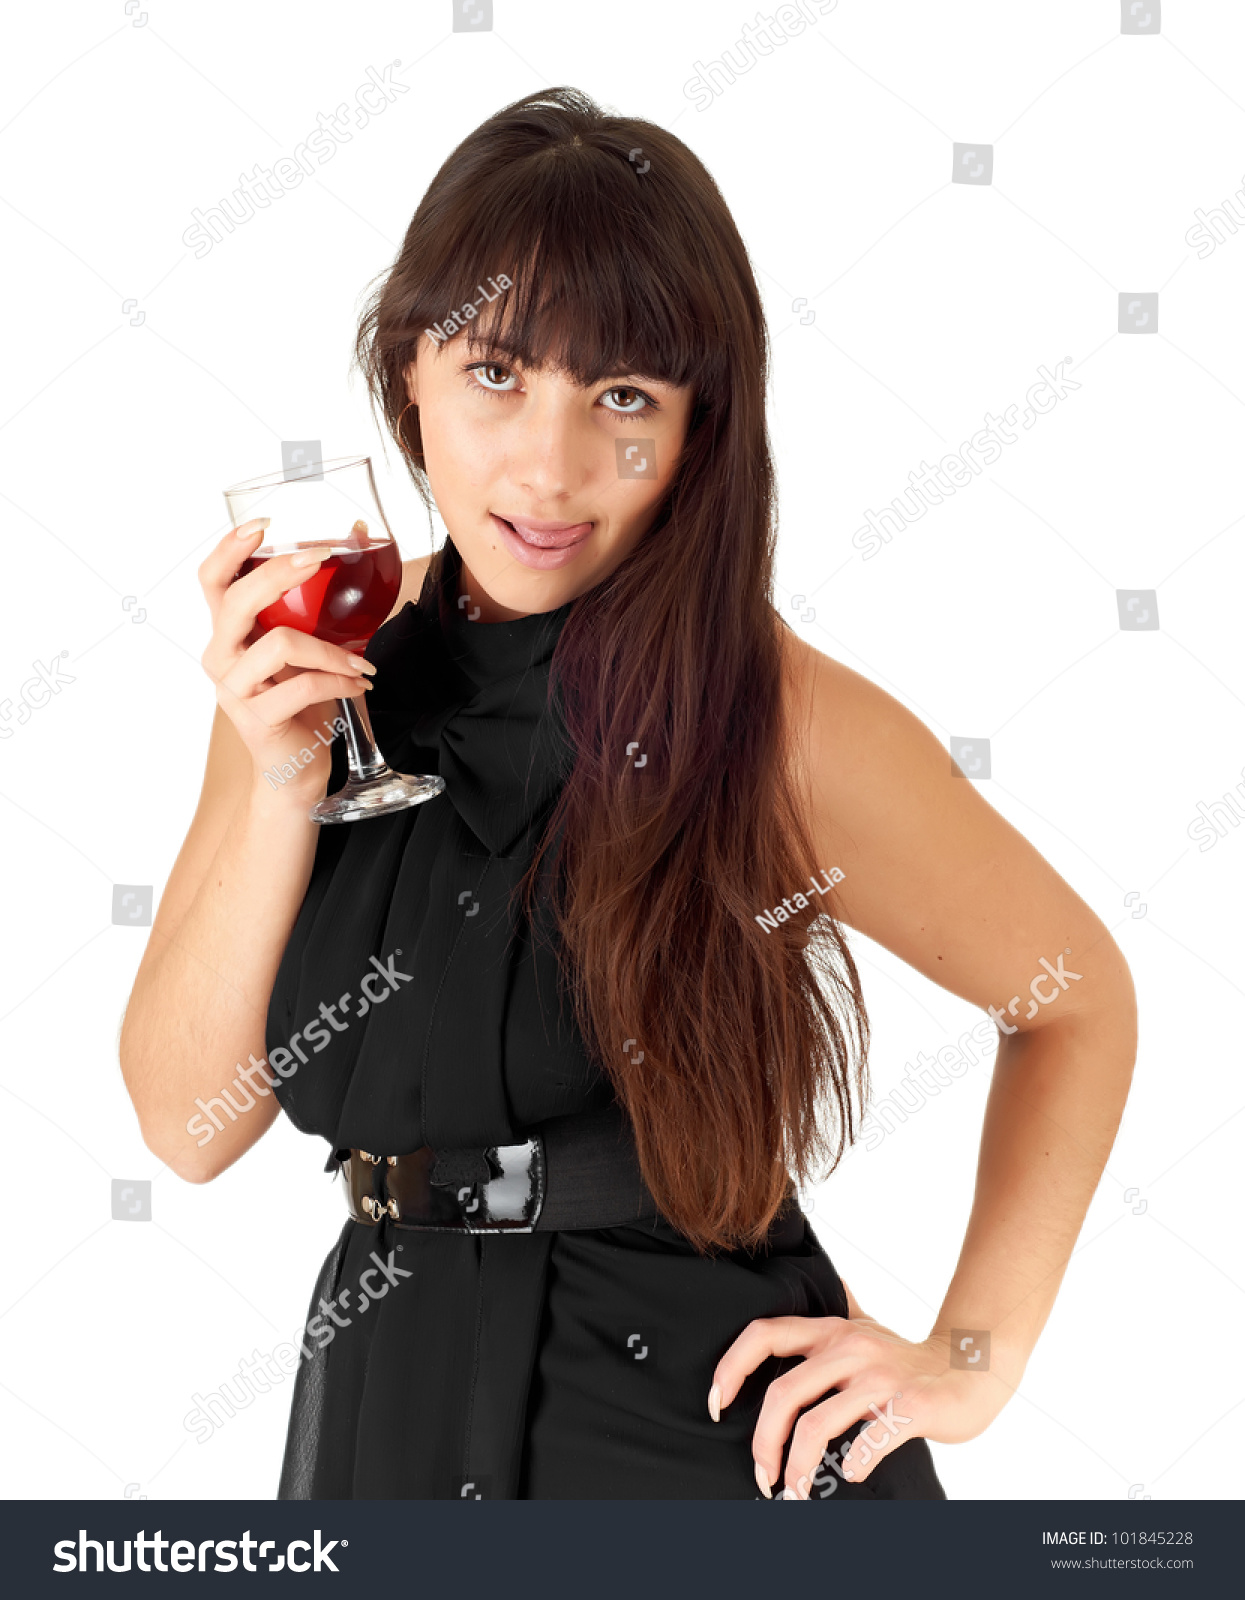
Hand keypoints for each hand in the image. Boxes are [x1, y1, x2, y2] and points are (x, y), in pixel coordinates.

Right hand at [199, 520, 376, 802]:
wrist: (295, 766)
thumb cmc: (300, 700)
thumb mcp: (308, 645)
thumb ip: (320, 602)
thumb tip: (360, 535)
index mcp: (228, 633)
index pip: (213, 581)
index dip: (230, 549)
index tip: (263, 524)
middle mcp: (221, 657)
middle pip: (237, 601)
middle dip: (279, 573)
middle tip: (320, 558)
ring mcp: (235, 690)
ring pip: (279, 644)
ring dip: (331, 648)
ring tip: (361, 662)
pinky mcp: (257, 719)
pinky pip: (302, 686)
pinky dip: (340, 681)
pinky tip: (359, 684)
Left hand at [709, 1280, 1012, 1497]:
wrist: (972, 1369)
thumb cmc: (909, 1358)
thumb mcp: (868, 1326)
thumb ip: (842, 1309)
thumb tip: (828, 1279)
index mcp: (830, 1331)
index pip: (764, 1335)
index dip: (730, 1367)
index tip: (715, 1404)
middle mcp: (849, 1348)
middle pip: (784, 1393)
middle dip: (764, 1443)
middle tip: (763, 1477)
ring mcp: (879, 1377)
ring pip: (817, 1424)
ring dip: (798, 1467)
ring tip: (795, 1493)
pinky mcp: (909, 1406)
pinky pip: (869, 1442)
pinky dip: (854, 1464)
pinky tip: (851, 1474)